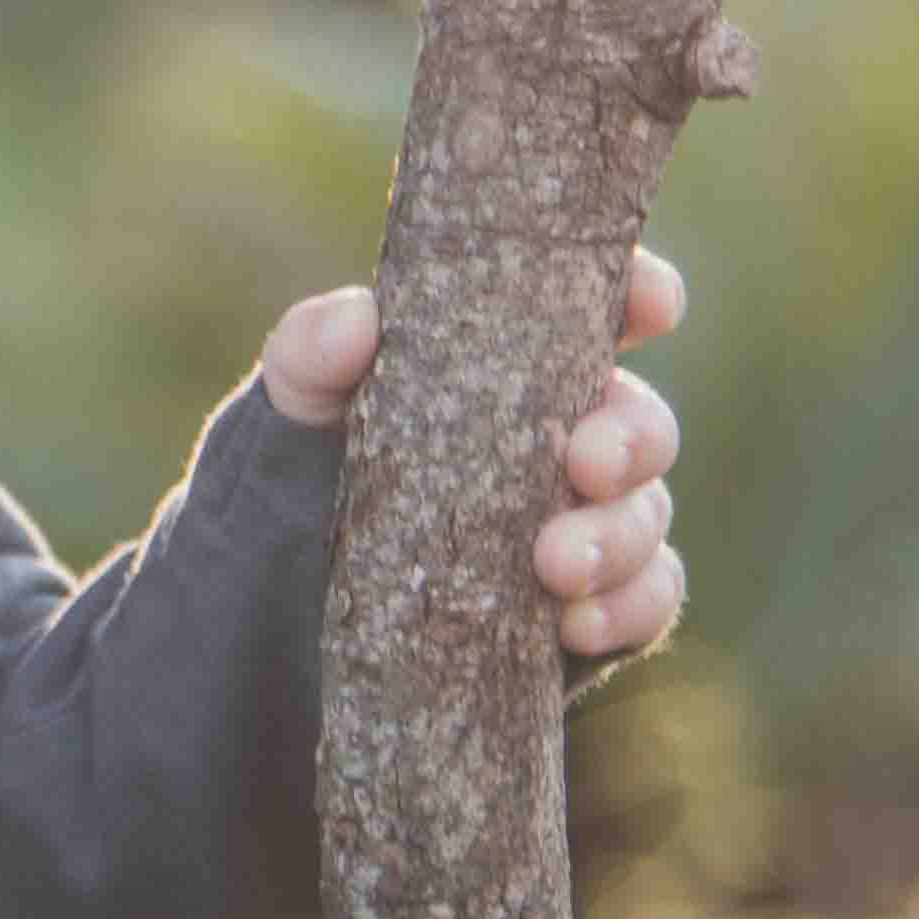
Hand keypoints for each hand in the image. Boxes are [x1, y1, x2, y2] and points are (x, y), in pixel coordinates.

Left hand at [258, 245, 690, 658]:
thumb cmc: (291, 480)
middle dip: (630, 440)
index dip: (640, 294)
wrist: (268, 611)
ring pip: (644, 517)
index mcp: (510, 365)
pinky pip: (641, 602)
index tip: (650, 306)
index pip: (598, 312)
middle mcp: (563, 440)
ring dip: (617, 538)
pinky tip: (575, 624)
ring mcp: (582, 524)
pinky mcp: (585, 606)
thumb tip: (358, 320)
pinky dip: (624, 609)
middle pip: (639, 424)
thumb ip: (311, 354)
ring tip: (556, 568)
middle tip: (588, 466)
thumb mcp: (288, 412)